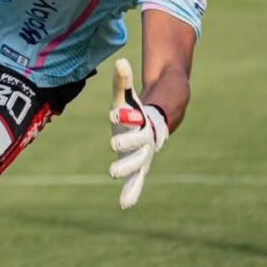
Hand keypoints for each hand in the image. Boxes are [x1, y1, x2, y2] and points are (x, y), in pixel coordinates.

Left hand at [108, 59, 167, 209]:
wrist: (153, 127)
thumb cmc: (134, 110)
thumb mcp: (125, 96)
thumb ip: (122, 82)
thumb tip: (120, 61)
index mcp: (142, 121)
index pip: (133, 117)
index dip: (125, 113)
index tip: (114, 111)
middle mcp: (144, 140)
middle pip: (137, 143)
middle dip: (127, 143)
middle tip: (114, 144)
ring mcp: (141, 155)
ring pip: (136, 165)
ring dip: (128, 172)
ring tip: (116, 178)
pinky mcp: (136, 167)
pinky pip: (135, 181)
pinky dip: (131, 191)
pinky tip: (124, 205)